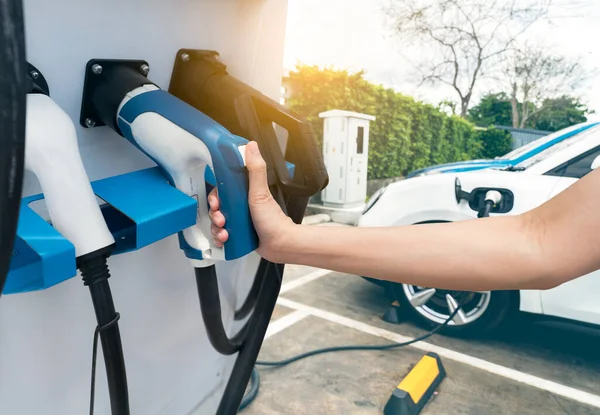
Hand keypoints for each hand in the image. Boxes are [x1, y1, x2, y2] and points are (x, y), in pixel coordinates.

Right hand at [208, 141, 295, 260]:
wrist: (280, 245)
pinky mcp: (238, 235)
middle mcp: (240, 206)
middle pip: (217, 208)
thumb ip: (255, 169)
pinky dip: (219, 238)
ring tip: (224, 233)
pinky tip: (224, 240)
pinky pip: (221, 235)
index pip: (221, 191)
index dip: (215, 197)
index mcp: (244, 194)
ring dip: (215, 228)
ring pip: (217, 223)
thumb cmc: (273, 220)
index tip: (216, 202)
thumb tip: (251, 146)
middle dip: (214, 215)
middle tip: (221, 219)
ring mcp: (238, 221)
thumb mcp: (260, 192)